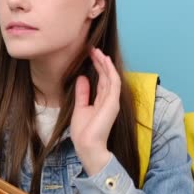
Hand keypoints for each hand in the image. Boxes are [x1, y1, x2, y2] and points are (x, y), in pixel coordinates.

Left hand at [70, 47, 121, 175]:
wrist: (87, 146)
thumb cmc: (84, 131)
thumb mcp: (80, 107)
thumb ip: (82, 93)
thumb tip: (82, 77)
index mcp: (102, 101)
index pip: (101, 79)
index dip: (96, 66)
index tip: (89, 54)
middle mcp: (109, 99)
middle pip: (106, 75)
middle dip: (100, 61)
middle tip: (92, 48)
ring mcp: (112, 100)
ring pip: (111, 76)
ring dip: (105, 62)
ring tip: (97, 51)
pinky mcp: (113, 102)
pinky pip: (113, 82)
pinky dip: (110, 70)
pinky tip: (105, 60)